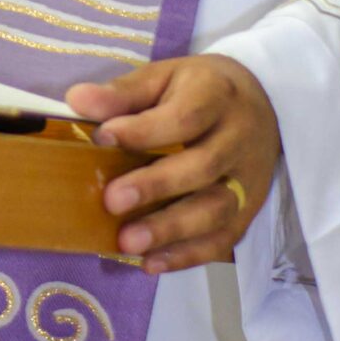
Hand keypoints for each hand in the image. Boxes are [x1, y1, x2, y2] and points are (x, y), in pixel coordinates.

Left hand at [66, 55, 279, 273]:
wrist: (262, 104)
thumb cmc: (200, 91)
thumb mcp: (165, 77)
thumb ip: (124, 93)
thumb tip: (76, 99)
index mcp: (217, 96)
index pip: (185, 116)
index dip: (143, 130)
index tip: (102, 137)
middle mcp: (239, 139)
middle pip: (203, 167)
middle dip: (156, 186)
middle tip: (111, 201)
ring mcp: (248, 179)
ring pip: (217, 209)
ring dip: (171, 230)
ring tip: (127, 242)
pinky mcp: (248, 210)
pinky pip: (223, 238)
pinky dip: (187, 255)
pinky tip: (151, 262)